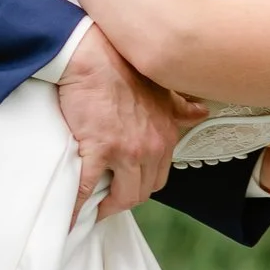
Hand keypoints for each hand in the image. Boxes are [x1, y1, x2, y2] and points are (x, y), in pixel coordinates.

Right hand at [56, 30, 199, 218]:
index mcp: (165, 137)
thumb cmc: (122, 67)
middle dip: (123, 200)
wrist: (94, 55)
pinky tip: (69, 215)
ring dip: (105, 207)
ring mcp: (126, 151)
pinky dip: (78, 206)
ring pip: (122, 197)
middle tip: (104, 201)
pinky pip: (88, 188)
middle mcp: (151, 147)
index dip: (139, 186)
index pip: (158, 178)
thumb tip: (200, 111)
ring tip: (88, 208)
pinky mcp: (98, 149)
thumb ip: (180, 106)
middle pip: (141, 192)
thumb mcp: (162, 88)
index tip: (123, 187)